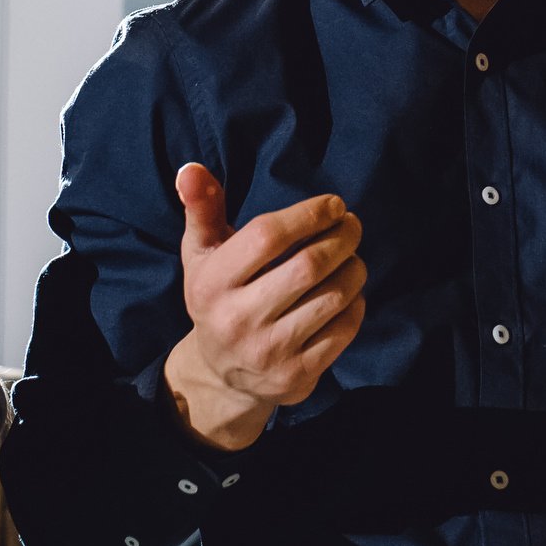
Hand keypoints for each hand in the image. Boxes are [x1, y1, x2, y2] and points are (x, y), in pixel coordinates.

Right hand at [161, 164, 367, 451]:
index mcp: (211, 284)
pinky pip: (343, 331)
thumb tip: (191, 169)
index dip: (308, 215)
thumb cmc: (218, 296)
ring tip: (353, 256)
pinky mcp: (296, 376)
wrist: (221, 374)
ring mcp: (268, 352)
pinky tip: (349, 293)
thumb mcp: (202, 254)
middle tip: (353, 225)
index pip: (267, 237)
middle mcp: (237, 320)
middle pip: (308, 267)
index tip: (334, 204)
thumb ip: (202, 208)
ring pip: (332, 298)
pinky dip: (355, 304)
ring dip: (353, 269)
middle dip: (341, 238)